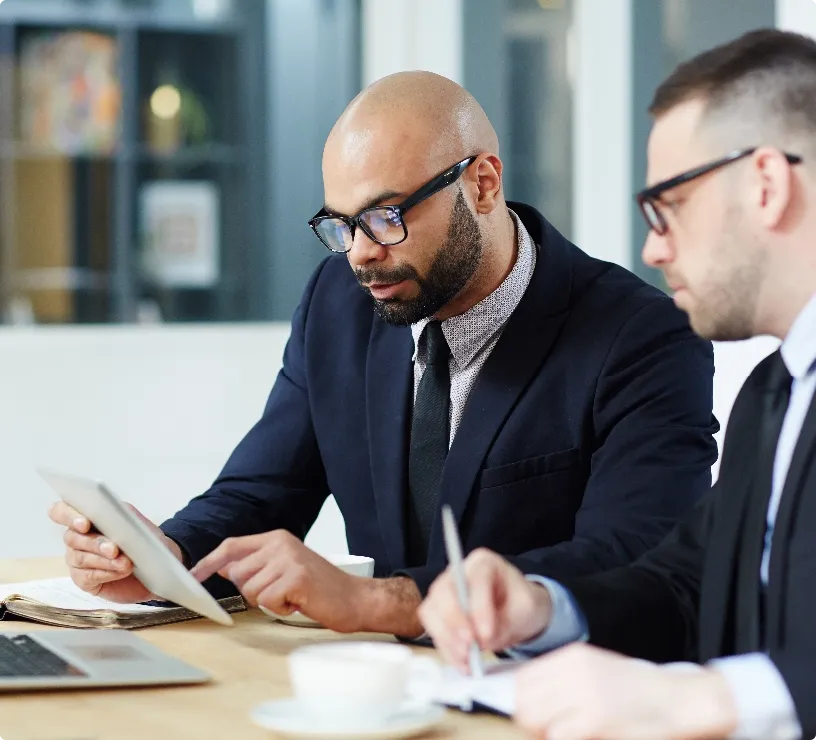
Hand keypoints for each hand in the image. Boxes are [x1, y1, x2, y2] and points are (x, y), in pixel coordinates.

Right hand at [48, 500, 182, 603]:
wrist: (155, 565)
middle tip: (114, 549)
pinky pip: (87, 576)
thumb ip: (121, 514)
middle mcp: (76, 537)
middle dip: (95, 543)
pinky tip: (121, 571)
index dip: (68, 516)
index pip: (61, 512)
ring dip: (104, 560)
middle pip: (71, 537)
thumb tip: (111, 512)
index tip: (84, 524)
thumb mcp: (135, 521)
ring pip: (80, 558)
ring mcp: (77, 559)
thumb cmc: (142, 539)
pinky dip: (107, 573)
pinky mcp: (83, 579)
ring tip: (125, 562)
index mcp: (85, 517)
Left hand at [190, 530, 371, 632]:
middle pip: (237, 573)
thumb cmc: (321, 588)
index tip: (194, 575)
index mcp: (277, 538)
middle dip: (252, 591)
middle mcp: (281, 544)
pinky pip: (267, 601)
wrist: (355, 598)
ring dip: (269, 601)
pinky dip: (280, 609)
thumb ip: (257, 564)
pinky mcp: (295, 577)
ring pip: (250, 589)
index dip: (210, 562)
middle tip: (280, 593)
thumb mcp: (286, 568)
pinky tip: (298, 602)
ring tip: (292, 597)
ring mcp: (288, 559)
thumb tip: (224, 567)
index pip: (232, 546)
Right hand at [418, 548, 551, 671]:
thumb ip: (507, 622)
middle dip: (455, 622)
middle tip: (469, 647)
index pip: (476, 580)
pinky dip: (446, 648)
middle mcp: (458, 572)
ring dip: (447, 638)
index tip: (487, 634)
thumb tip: (483, 641)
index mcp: (484, 563)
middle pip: (444, 591)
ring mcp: (444, 591)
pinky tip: (462, 662)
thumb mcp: (525, 609)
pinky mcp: (438, 612)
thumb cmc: (520, 603)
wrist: (515, 610)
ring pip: (432, 611)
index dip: (479, 608)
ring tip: (466, 659)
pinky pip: (433, 629)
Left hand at [514, 643, 737, 739]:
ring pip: (534, 718)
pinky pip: (557, 735)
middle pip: (523, 700)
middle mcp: (573, 671)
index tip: (535, 718)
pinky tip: (583, 739)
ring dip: (544, 734)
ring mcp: (584, 694)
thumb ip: (565, 682)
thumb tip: (530, 702)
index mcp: (572, 657)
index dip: (523, 704)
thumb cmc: (641, 693)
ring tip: (567, 735)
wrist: (682, 700)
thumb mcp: (598, 672)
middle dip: (530, 722)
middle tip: (550, 733)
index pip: (522, 680)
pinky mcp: (595, 719)